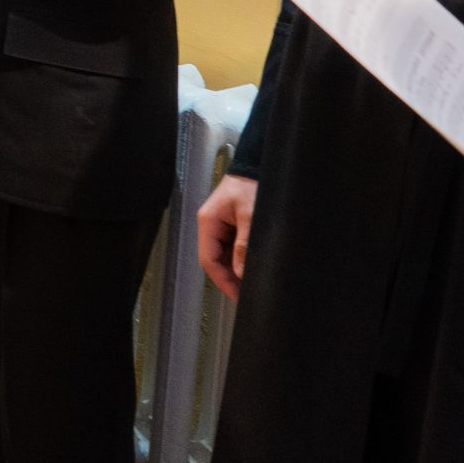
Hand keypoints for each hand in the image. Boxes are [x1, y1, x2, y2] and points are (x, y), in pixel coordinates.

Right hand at [196, 174, 256, 300]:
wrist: (255, 166)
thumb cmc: (250, 184)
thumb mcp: (250, 216)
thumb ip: (244, 244)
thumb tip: (240, 271)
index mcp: (208, 222)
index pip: (208, 260)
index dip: (222, 281)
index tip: (236, 295)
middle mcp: (210, 226)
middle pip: (214, 261)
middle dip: (229, 279)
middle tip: (245, 295)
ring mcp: (219, 226)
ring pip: (222, 257)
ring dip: (234, 271)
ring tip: (249, 285)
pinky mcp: (229, 226)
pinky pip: (230, 249)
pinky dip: (239, 261)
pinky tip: (249, 269)